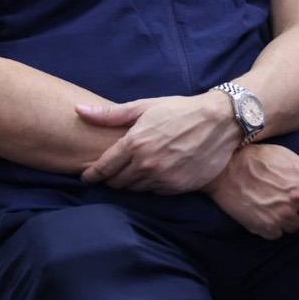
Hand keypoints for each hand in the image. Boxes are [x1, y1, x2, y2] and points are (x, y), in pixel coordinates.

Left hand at [76, 93, 241, 192]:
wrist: (220, 121)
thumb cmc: (178, 110)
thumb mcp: (143, 107)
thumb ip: (109, 114)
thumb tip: (79, 110)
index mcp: (134, 144)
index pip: (104, 168)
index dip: (92, 174)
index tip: (85, 177)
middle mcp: (147, 164)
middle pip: (118, 182)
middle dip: (110, 178)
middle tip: (109, 173)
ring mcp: (164, 178)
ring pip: (135, 189)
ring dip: (130, 183)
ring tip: (130, 173)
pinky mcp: (180, 187)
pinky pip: (155, 192)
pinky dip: (149, 186)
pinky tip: (151, 175)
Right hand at [205, 143, 298, 239]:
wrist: (220, 168)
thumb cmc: (252, 159)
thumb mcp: (285, 157)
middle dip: (298, 211)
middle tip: (278, 199)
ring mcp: (286, 213)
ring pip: (294, 227)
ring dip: (283, 220)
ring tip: (265, 206)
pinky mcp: (269, 226)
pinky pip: (276, 234)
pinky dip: (268, 227)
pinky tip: (257, 213)